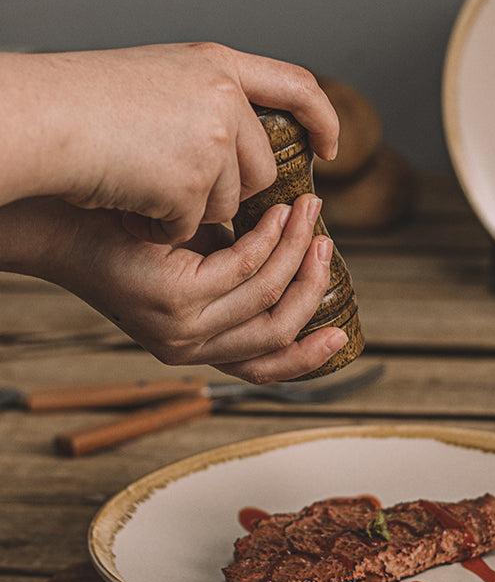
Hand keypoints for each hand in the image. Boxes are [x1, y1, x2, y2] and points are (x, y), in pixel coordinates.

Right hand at [0, 43, 338, 244]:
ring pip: (229, 204)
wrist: (38, 120)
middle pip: (261, 171)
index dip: (322, 118)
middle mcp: (224, 96)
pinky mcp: (194, 180)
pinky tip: (129, 200)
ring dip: (189, 209)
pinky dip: (159, 225)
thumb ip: (211, 107)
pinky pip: (192, 226)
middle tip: (173, 178)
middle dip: (227, 191)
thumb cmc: (84, 107)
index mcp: (216, 64)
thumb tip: (247, 153)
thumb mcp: (162, 84)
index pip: (296, 86)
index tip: (329, 150)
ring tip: (140, 181)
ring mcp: (212, 137)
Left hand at [1, 194, 346, 382]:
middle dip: (311, 288)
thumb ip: (236, 278)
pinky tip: (277, 212)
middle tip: (327, 246)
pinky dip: (269, 239)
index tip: (341, 336)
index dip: (307, 358)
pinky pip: (245, 268)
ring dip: (297, 253)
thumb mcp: (195, 266)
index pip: (263, 369)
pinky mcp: (176, 298)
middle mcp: (191, 348)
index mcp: (196, 349)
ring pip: (266, 298)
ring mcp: (183, 327)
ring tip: (309, 213)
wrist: (67, 225)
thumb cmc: (134, 239)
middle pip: (276, 333)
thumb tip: (293, 257)